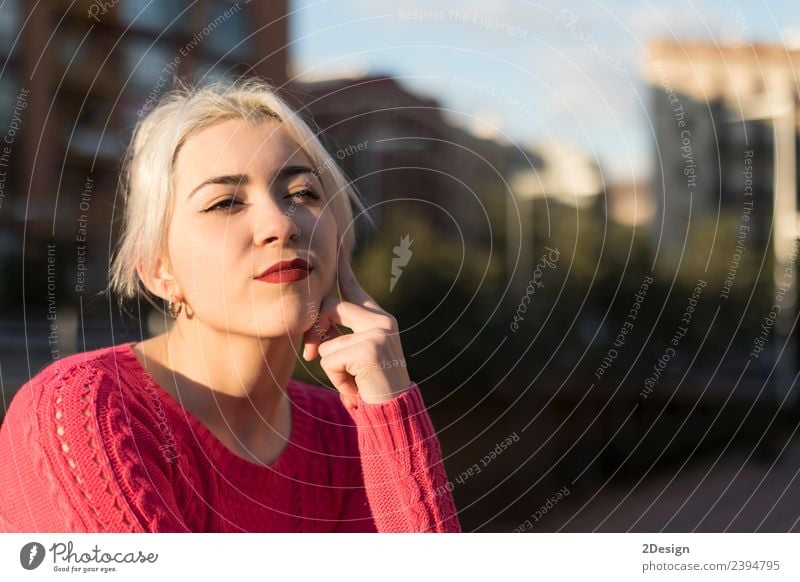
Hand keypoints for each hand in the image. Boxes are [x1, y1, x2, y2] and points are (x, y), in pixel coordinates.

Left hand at [302, 249, 411, 409]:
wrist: (394, 412)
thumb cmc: (371, 387)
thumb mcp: (353, 358)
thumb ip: (338, 338)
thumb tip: (314, 341)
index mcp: (380, 319)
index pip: (354, 288)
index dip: (343, 268)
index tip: (337, 241)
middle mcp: (383, 321)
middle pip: (331, 309)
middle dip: (315, 332)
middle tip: (309, 356)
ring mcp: (378, 334)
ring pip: (328, 341)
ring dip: (331, 367)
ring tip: (352, 380)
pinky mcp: (369, 349)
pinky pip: (330, 359)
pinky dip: (335, 378)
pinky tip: (356, 388)